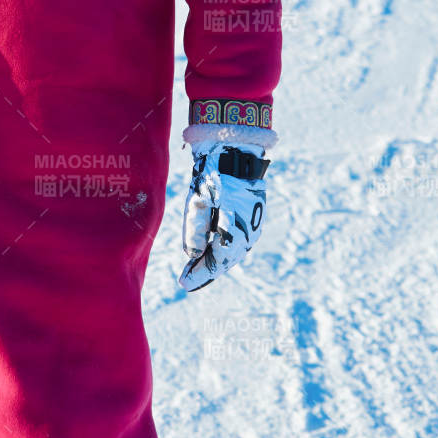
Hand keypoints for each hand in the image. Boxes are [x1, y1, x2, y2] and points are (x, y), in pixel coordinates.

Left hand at [178, 144, 266, 292]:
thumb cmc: (215, 174)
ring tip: (198, 270)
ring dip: (215, 261)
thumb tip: (192, 255)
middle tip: (188, 281)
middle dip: (206, 271)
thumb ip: (195, 230)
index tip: (184, 284)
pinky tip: (212, 252)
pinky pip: (237, 243)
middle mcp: (247, 234)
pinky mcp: (253, 220)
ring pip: (232, 252)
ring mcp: (252, 228)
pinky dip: (223, 250)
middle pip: (224, 260)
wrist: (238, 153)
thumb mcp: (199, 200)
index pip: (215, 262)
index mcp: (234, 231)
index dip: (199, 275)